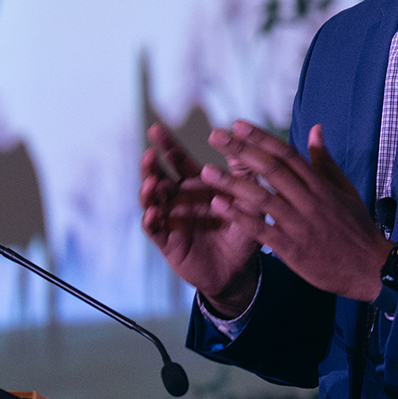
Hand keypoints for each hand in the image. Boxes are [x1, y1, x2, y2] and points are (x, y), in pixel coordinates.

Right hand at [139, 124, 260, 315]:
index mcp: (196, 184)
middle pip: (158, 176)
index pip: (176, 159)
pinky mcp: (167, 241)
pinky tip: (152, 213)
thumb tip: (241, 141)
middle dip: (151, 165)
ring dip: (148, 191)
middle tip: (150, 155)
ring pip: (151, 200)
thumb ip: (243, 173)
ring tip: (151, 183)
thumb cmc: (243, 231)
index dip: (166, 145)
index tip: (156, 128)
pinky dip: (151, 220)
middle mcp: (179, 198)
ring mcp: (170, 219)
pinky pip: (154, 229)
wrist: (240, 270)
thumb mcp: (249, 200)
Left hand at [202, 121, 390, 302]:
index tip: (237, 125)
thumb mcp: (345, 190)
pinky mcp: (292, 249)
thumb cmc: (357, 228)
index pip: (287, 154)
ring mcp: (300, 225)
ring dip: (232, 183)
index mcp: (320, 185)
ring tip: (206, 172)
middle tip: (214, 137)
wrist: (371, 269)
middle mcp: (309, 200)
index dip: (260, 137)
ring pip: (262, 198)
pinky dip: (240, 217)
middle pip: (271, 169)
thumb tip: (315, 129)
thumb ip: (324, 161)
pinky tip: (220, 206)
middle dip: (241, 151)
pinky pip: (262, 229)